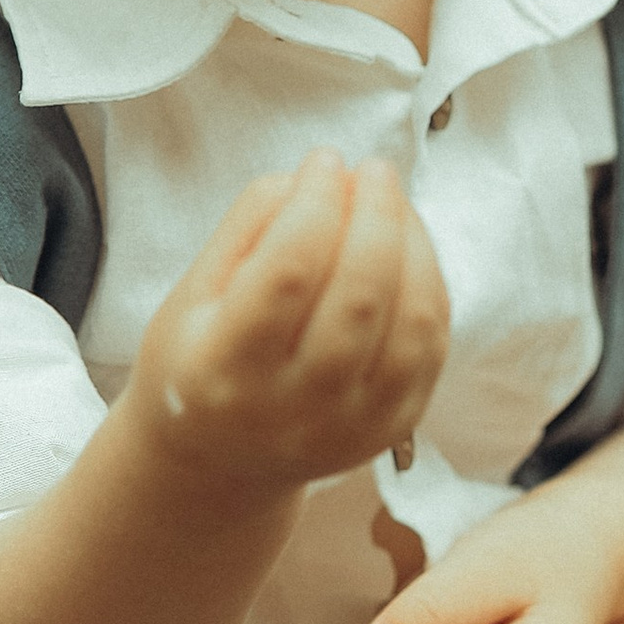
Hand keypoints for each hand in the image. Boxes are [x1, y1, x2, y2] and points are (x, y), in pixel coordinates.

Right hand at [131, 151, 448, 496]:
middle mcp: (290, 409)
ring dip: (412, 245)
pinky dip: (429, 283)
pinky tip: (408, 246)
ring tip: (391, 202)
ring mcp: (348, 427)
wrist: (220, 463)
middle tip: (372, 170)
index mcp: (223, 370)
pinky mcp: (392, 430)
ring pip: (409, 323)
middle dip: (375, 214)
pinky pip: (430, 346)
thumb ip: (249, 225)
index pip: (288, 273)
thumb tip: (320, 177)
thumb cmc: (201, 362)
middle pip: (358, 298)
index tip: (322, 159)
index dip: (316, 202)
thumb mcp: (193, 292)